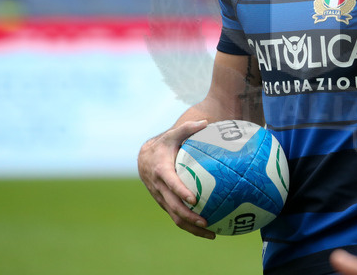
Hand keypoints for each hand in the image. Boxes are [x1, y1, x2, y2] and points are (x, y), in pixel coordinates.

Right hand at [137, 119, 214, 238]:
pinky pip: (177, 217)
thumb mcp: (172, 134)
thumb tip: (205, 122)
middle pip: (174, 206)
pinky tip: (207, 230)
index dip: (181, 191)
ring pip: (175, 217)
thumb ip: (187, 128)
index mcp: (162, 170)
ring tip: (212, 234)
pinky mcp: (165, 204)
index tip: (193, 199)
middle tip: (207, 222)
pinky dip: (190, 226)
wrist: (144, 159)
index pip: (171, 183)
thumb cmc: (164, 145)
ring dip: (191, 227)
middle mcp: (160, 187)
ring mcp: (162, 198)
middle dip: (189, 216)